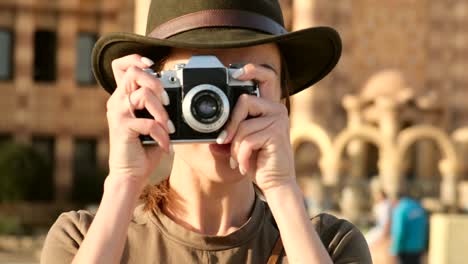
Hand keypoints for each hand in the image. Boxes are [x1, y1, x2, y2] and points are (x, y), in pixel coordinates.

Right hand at [106, 54, 173, 188]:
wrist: (131, 174)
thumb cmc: (143, 148)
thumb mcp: (152, 122)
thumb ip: (157, 106)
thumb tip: (175, 94)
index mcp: (124, 97)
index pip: (121, 65)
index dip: (136, 59)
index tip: (152, 65)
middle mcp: (117, 101)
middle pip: (133, 72)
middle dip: (156, 82)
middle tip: (166, 100)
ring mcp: (118, 114)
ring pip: (142, 95)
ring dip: (161, 111)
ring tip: (168, 126)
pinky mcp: (122, 128)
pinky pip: (148, 123)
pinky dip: (162, 135)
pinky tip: (165, 145)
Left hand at [221, 64, 295, 192]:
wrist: (275, 183)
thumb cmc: (258, 160)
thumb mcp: (242, 141)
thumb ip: (233, 129)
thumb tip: (212, 129)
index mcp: (269, 107)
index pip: (266, 77)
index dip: (252, 70)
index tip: (235, 72)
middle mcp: (277, 109)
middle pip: (245, 101)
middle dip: (230, 124)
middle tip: (225, 141)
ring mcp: (278, 120)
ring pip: (243, 125)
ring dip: (234, 147)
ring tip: (238, 158)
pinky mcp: (276, 134)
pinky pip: (246, 140)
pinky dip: (240, 156)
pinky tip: (243, 165)